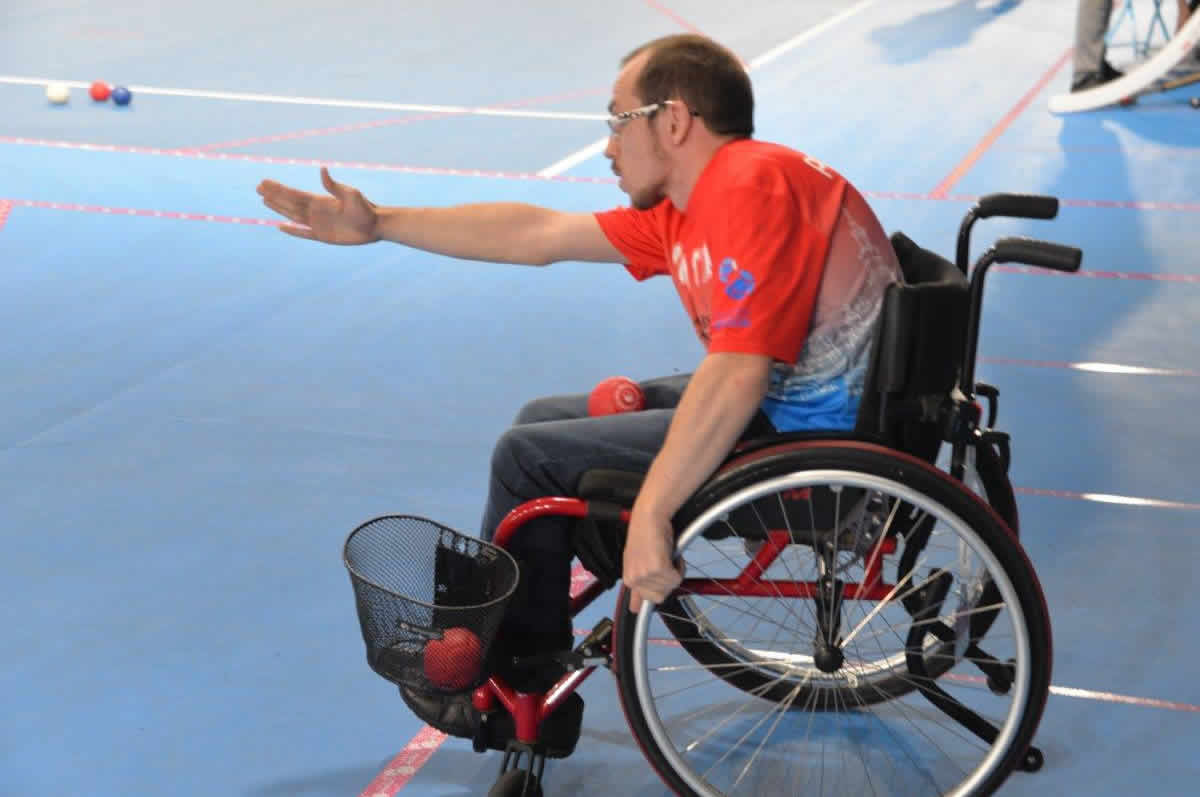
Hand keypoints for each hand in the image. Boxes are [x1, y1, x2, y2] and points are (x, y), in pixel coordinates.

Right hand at [256, 167, 379, 244]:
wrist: (375, 225)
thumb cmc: (365, 208)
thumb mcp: (351, 194)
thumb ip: (334, 186)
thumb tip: (322, 169)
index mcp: (320, 200)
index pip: (294, 194)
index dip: (278, 188)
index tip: (265, 182)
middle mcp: (316, 210)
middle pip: (289, 203)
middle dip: (273, 196)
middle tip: (258, 188)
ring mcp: (318, 223)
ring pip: (293, 216)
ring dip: (279, 209)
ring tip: (264, 201)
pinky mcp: (323, 236)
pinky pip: (303, 234)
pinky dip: (293, 231)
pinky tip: (281, 226)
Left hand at [623, 509, 683, 613]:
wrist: (649, 516)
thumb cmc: (647, 534)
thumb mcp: (638, 560)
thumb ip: (640, 580)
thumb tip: (636, 606)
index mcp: (629, 578)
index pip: (637, 602)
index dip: (645, 602)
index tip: (639, 610)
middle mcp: (634, 579)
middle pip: (660, 597)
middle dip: (667, 582)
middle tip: (665, 564)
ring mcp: (645, 575)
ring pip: (670, 586)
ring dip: (674, 571)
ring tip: (667, 555)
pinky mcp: (658, 568)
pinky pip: (676, 578)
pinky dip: (679, 566)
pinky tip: (671, 554)